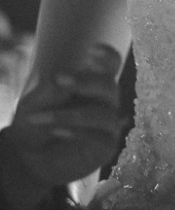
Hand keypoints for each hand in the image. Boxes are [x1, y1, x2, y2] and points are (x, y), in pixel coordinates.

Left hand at [3, 43, 125, 198]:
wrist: (28, 159)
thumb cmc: (36, 124)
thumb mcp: (36, 103)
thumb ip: (53, 90)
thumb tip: (64, 80)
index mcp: (92, 82)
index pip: (110, 64)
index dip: (107, 57)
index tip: (92, 51)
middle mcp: (105, 100)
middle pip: (109, 85)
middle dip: (86, 81)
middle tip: (59, 78)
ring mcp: (108, 124)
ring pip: (104, 114)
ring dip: (71, 114)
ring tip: (43, 118)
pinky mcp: (106, 146)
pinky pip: (100, 137)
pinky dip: (77, 132)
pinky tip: (57, 131)